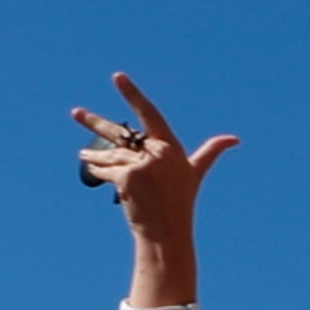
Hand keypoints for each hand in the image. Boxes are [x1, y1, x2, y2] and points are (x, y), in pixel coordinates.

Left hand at [77, 74, 235, 306]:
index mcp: (171, 147)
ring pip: (111, 155)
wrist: (168, 232)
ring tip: (83, 155)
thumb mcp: (195, 173)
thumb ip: (210, 153)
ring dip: (95, 156)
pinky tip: (91, 169)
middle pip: (120, 133)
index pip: (149, 114)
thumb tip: (234, 140)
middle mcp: (157, 153)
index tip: (117, 77)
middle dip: (94, 123)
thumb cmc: (182, 202)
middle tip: (75, 113)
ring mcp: (142, 165)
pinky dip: (99, 171)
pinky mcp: (127, 177)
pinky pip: (107, 170)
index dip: (132, 94)